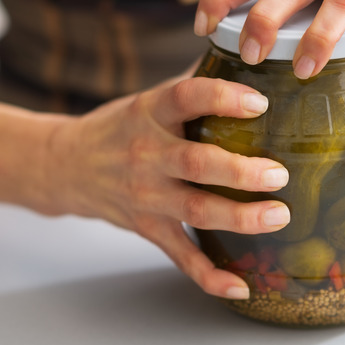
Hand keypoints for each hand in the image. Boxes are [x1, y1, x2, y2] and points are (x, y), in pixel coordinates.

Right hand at [44, 75, 289, 299]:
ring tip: (279, 216)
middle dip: (240, 170)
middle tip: (279, 174)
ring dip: (239, 217)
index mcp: (150, 112)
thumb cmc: (119, 127)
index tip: (259, 102)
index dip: (222, 97)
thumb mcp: (148, 98)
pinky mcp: (147, 227)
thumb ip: (193, 85)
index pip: (185, 98)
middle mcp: (146, 153)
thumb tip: (247, 60)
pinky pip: (180, 255)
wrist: (65, 165)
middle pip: (196, 162)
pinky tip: (240, 284)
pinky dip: (208, 275)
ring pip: (195, 209)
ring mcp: (146, 195)